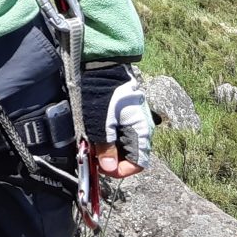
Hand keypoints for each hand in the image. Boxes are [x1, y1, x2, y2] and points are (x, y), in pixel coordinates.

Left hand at [81, 64, 151, 179]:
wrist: (103, 65)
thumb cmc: (103, 92)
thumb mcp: (100, 123)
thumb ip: (106, 147)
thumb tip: (110, 168)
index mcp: (141, 131)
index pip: (138, 164)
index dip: (120, 170)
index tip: (102, 168)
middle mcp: (142, 129)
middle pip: (131, 157)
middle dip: (113, 160)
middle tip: (94, 155)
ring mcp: (135, 122)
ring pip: (124, 147)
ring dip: (110, 150)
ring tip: (94, 143)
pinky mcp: (126, 116)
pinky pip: (120, 135)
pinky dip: (110, 139)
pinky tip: (97, 133)